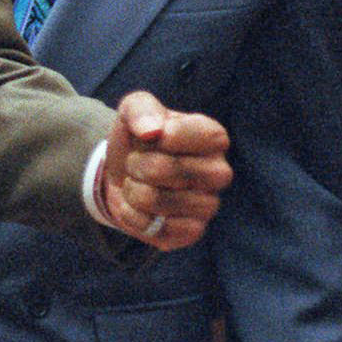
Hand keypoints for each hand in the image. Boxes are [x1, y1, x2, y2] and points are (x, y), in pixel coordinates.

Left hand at [98, 91, 230, 249]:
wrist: (122, 173)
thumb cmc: (137, 138)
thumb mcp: (133, 109)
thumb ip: (141, 109)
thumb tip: (152, 131)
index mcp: (213, 137)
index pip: (194, 136)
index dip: (161, 137)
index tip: (149, 136)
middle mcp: (219, 172)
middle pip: (169, 170)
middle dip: (138, 164)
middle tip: (136, 162)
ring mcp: (208, 205)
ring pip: (160, 201)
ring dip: (133, 191)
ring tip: (137, 183)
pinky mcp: (192, 232)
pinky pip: (158, 229)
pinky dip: (134, 216)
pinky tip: (136, 207)